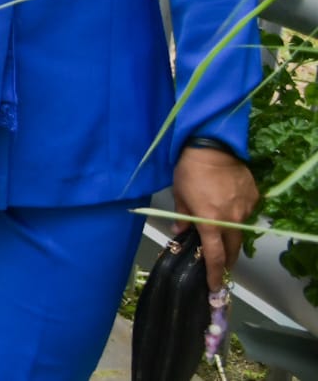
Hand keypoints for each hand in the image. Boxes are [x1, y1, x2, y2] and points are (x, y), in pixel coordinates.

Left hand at [172, 145, 259, 290]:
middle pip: (232, 249)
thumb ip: (182, 217)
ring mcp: (245, 209)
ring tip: (220, 227)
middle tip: (219, 263)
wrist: (213, 147)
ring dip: (230, 234)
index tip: (213, 286)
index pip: (214, 256)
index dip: (214, 274)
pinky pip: (246, 213)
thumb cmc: (190, 170)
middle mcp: (232, 219)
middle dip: (226, 259)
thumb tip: (181, 232)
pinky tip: (227, 203)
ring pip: (240, 231)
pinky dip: (237, 214)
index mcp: (210, 222)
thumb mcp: (179, 195)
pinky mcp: (254, 198)